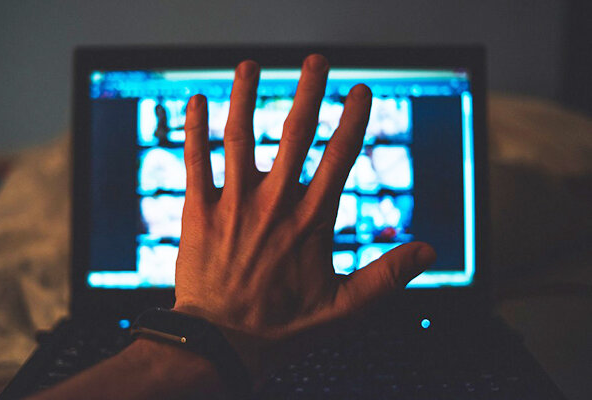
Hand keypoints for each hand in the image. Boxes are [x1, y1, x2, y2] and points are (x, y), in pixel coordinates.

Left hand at [174, 54, 434, 373]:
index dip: (352, 120)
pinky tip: (197, 101)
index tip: (360, 90)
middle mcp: (274, 203)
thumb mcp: (344, 308)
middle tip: (316, 60)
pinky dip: (195, 129)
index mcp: (311, 221)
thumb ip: (387, 276)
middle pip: (294, 134)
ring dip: (246, 97)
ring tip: (251, 66)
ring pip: (240, 137)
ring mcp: (234, 204)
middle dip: (308, 92)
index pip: (339, 158)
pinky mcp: (199, 211)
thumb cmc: (282, 326)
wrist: (220, 343)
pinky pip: (196, 161)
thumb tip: (429, 251)